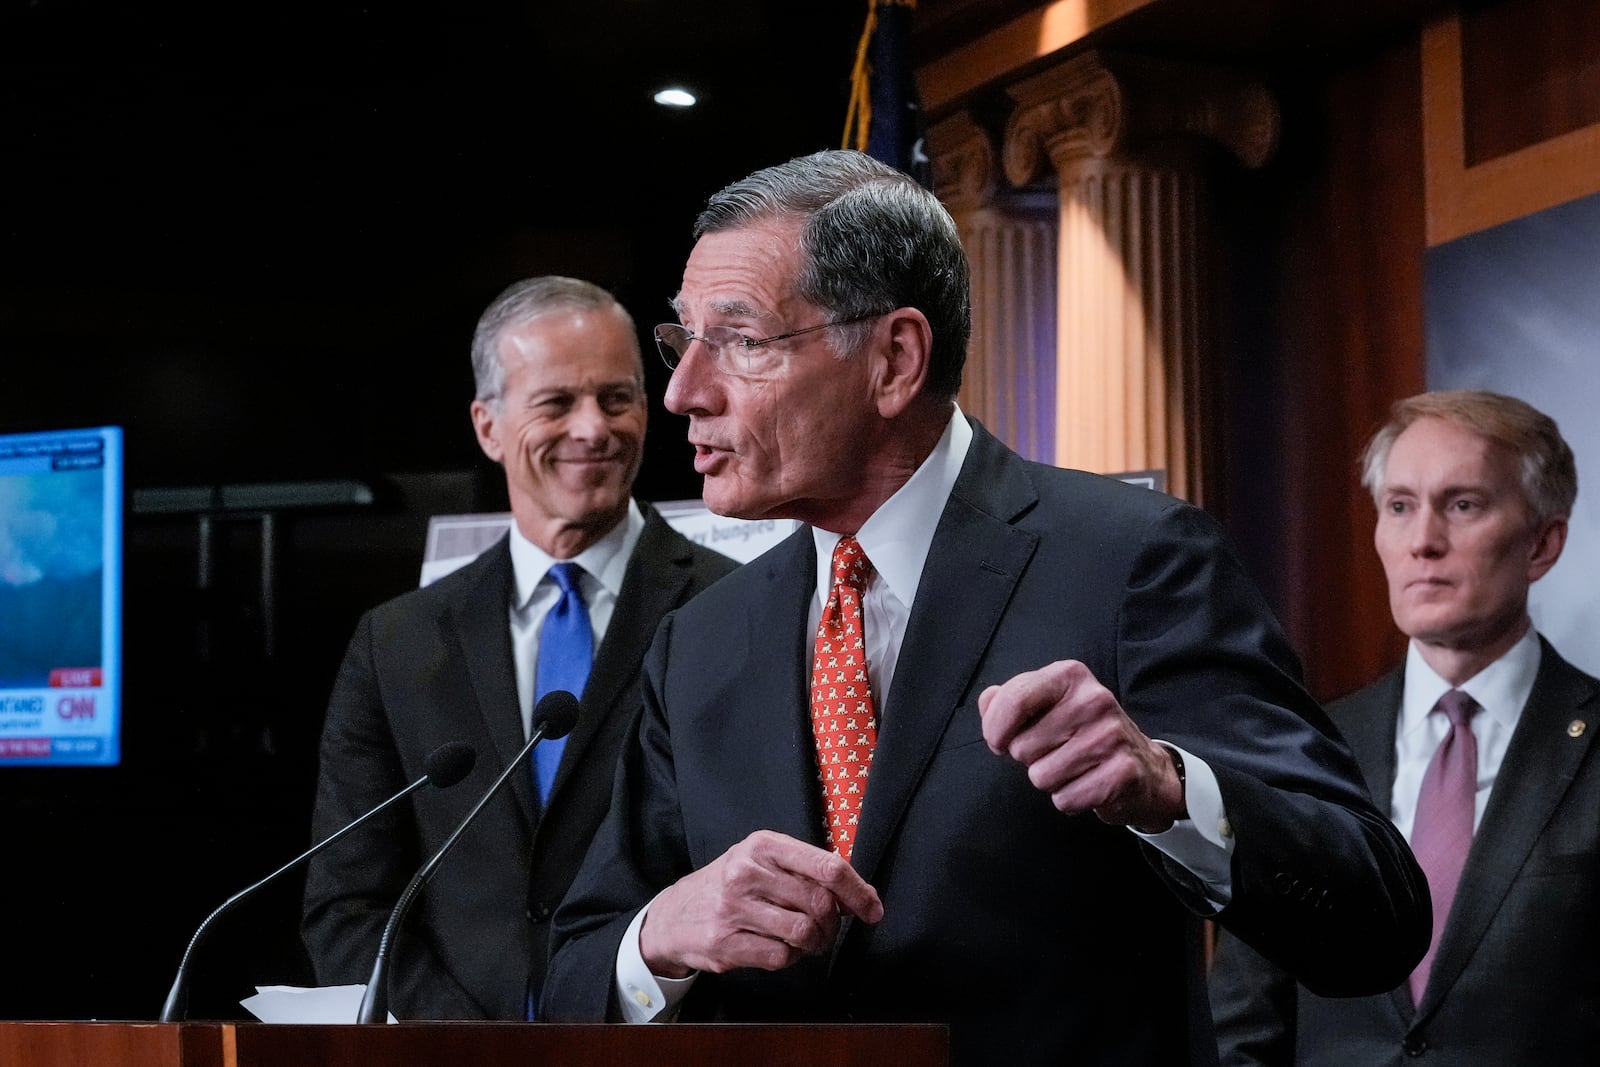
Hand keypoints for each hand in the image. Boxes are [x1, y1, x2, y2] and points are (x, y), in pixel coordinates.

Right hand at [639, 829, 883, 977]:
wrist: (674, 915)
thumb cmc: (730, 885)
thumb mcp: (762, 860)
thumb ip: (805, 869)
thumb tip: (857, 894)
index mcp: (764, 845)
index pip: (828, 867)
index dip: (858, 892)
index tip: (872, 910)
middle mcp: (747, 872)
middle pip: (820, 903)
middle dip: (834, 923)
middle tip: (828, 929)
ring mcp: (734, 908)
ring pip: (804, 932)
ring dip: (815, 943)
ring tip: (806, 940)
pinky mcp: (726, 943)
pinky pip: (781, 956)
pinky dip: (791, 957)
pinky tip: (781, 947)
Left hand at [978, 659, 1185, 832]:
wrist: (1142, 767)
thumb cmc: (1081, 733)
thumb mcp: (1047, 705)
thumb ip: (1010, 700)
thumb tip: (988, 701)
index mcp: (1070, 675)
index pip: (1015, 700)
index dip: (995, 729)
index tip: (999, 741)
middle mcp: (1094, 700)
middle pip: (1022, 747)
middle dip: (1030, 758)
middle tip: (1057, 751)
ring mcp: (1111, 736)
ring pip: (1041, 777)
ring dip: (1050, 780)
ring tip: (1073, 767)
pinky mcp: (1122, 772)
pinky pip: (1065, 799)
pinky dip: (1069, 799)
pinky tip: (1087, 784)